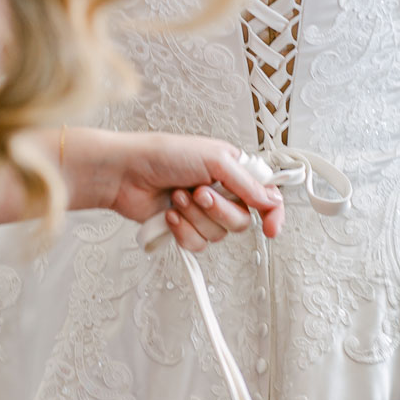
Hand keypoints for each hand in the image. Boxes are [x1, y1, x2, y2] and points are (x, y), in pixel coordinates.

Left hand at [96, 131, 284, 249]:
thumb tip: (270, 200)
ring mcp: (202, 212)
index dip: (273, 214)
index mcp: (233, 171)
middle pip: (241, 221)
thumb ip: (247, 183)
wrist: (126, 173)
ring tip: (178, 197)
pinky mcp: (184, 228)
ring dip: (195, 217)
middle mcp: (221, 192)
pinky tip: (171, 214)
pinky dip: (183, 230)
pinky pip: (197, 244)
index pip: (266, 196)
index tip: (271, 228)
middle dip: (218, 210)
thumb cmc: (163, 155)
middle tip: (199, 192)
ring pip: (218, 235)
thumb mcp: (214, 159)